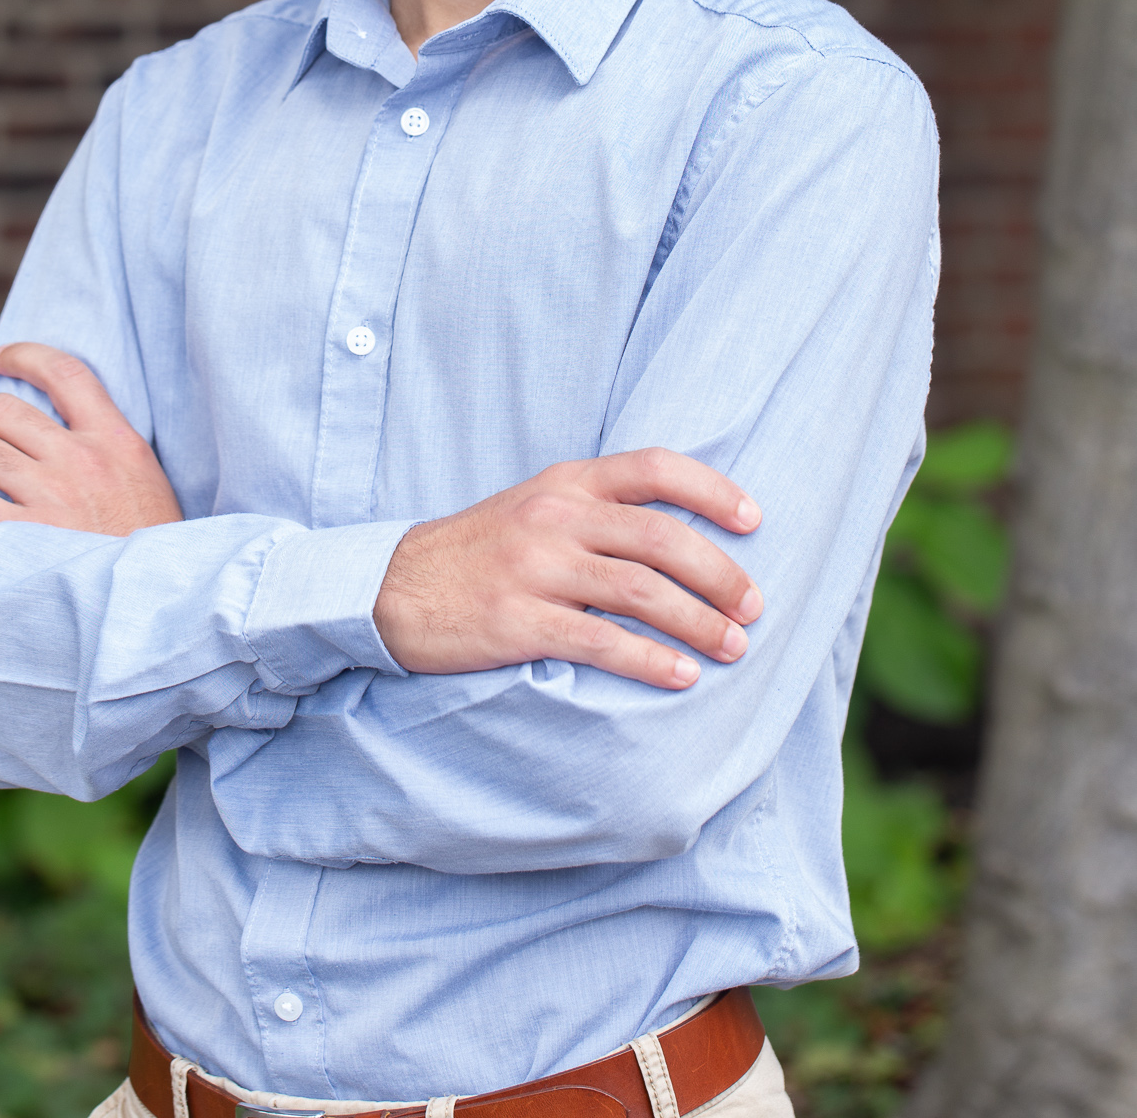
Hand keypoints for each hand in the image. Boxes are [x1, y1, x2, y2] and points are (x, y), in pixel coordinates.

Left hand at [0, 343, 182, 535]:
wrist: (151, 601)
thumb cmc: (147, 544)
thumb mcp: (145, 480)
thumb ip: (106, 448)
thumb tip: (55, 429)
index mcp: (116, 441)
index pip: (67, 374)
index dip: (27, 356)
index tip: (0, 357)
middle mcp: (80, 461)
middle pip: (2, 410)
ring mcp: (51, 498)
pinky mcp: (23, 537)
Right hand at [373, 449, 762, 689]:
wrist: (391, 588)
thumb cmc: (477, 552)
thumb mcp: (535, 508)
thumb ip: (597, 510)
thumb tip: (682, 534)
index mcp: (565, 482)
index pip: (654, 468)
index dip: (712, 490)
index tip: (754, 520)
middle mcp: (555, 517)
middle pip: (662, 537)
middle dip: (720, 574)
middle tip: (754, 607)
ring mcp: (535, 568)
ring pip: (641, 592)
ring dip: (698, 623)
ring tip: (733, 648)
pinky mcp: (516, 621)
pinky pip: (600, 642)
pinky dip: (649, 661)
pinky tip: (679, 677)